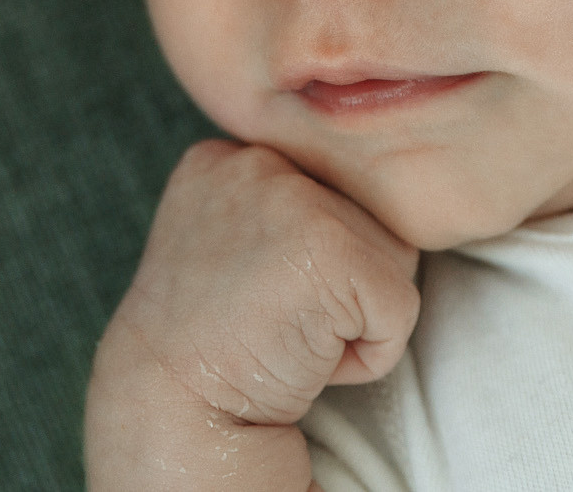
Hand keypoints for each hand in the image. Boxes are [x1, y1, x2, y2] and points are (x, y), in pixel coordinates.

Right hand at [94, 139, 420, 427]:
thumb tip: (369, 191)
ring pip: (394, 254)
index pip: (330, 189)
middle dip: (337, 281)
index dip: (307, 260)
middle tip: (267, 318)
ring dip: (355, 311)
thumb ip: (284, 203)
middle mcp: (260, 159)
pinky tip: (304, 357)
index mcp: (230, 154)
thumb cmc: (211, 343)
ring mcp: (296, 200)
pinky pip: (401, 307)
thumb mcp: (226, 239)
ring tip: (285, 333)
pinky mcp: (335, 251)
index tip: (251, 295)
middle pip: (367, 214)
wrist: (171, 418)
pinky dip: (369, 354)